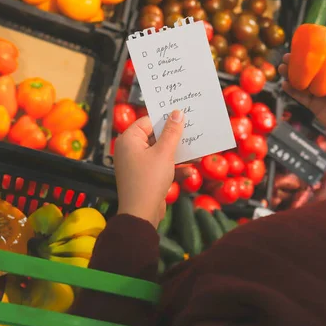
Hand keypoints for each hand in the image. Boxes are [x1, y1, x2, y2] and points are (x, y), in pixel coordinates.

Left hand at [114, 111, 183, 227]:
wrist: (141, 213)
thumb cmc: (150, 179)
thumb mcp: (164, 153)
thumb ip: (172, 132)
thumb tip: (177, 112)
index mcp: (129, 139)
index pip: (148, 121)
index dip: (165, 118)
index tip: (183, 116)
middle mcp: (130, 149)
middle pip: (154, 136)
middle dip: (173, 136)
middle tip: (192, 129)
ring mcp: (136, 164)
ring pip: (159, 152)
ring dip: (176, 152)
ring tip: (196, 148)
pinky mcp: (144, 176)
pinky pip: (159, 165)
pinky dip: (173, 166)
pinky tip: (190, 168)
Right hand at [279, 29, 325, 140]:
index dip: (314, 49)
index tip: (303, 42)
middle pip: (310, 68)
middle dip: (297, 61)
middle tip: (287, 56)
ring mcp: (321, 93)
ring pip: (302, 81)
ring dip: (291, 73)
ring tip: (282, 67)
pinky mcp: (315, 106)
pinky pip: (301, 97)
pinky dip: (291, 90)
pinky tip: (284, 84)